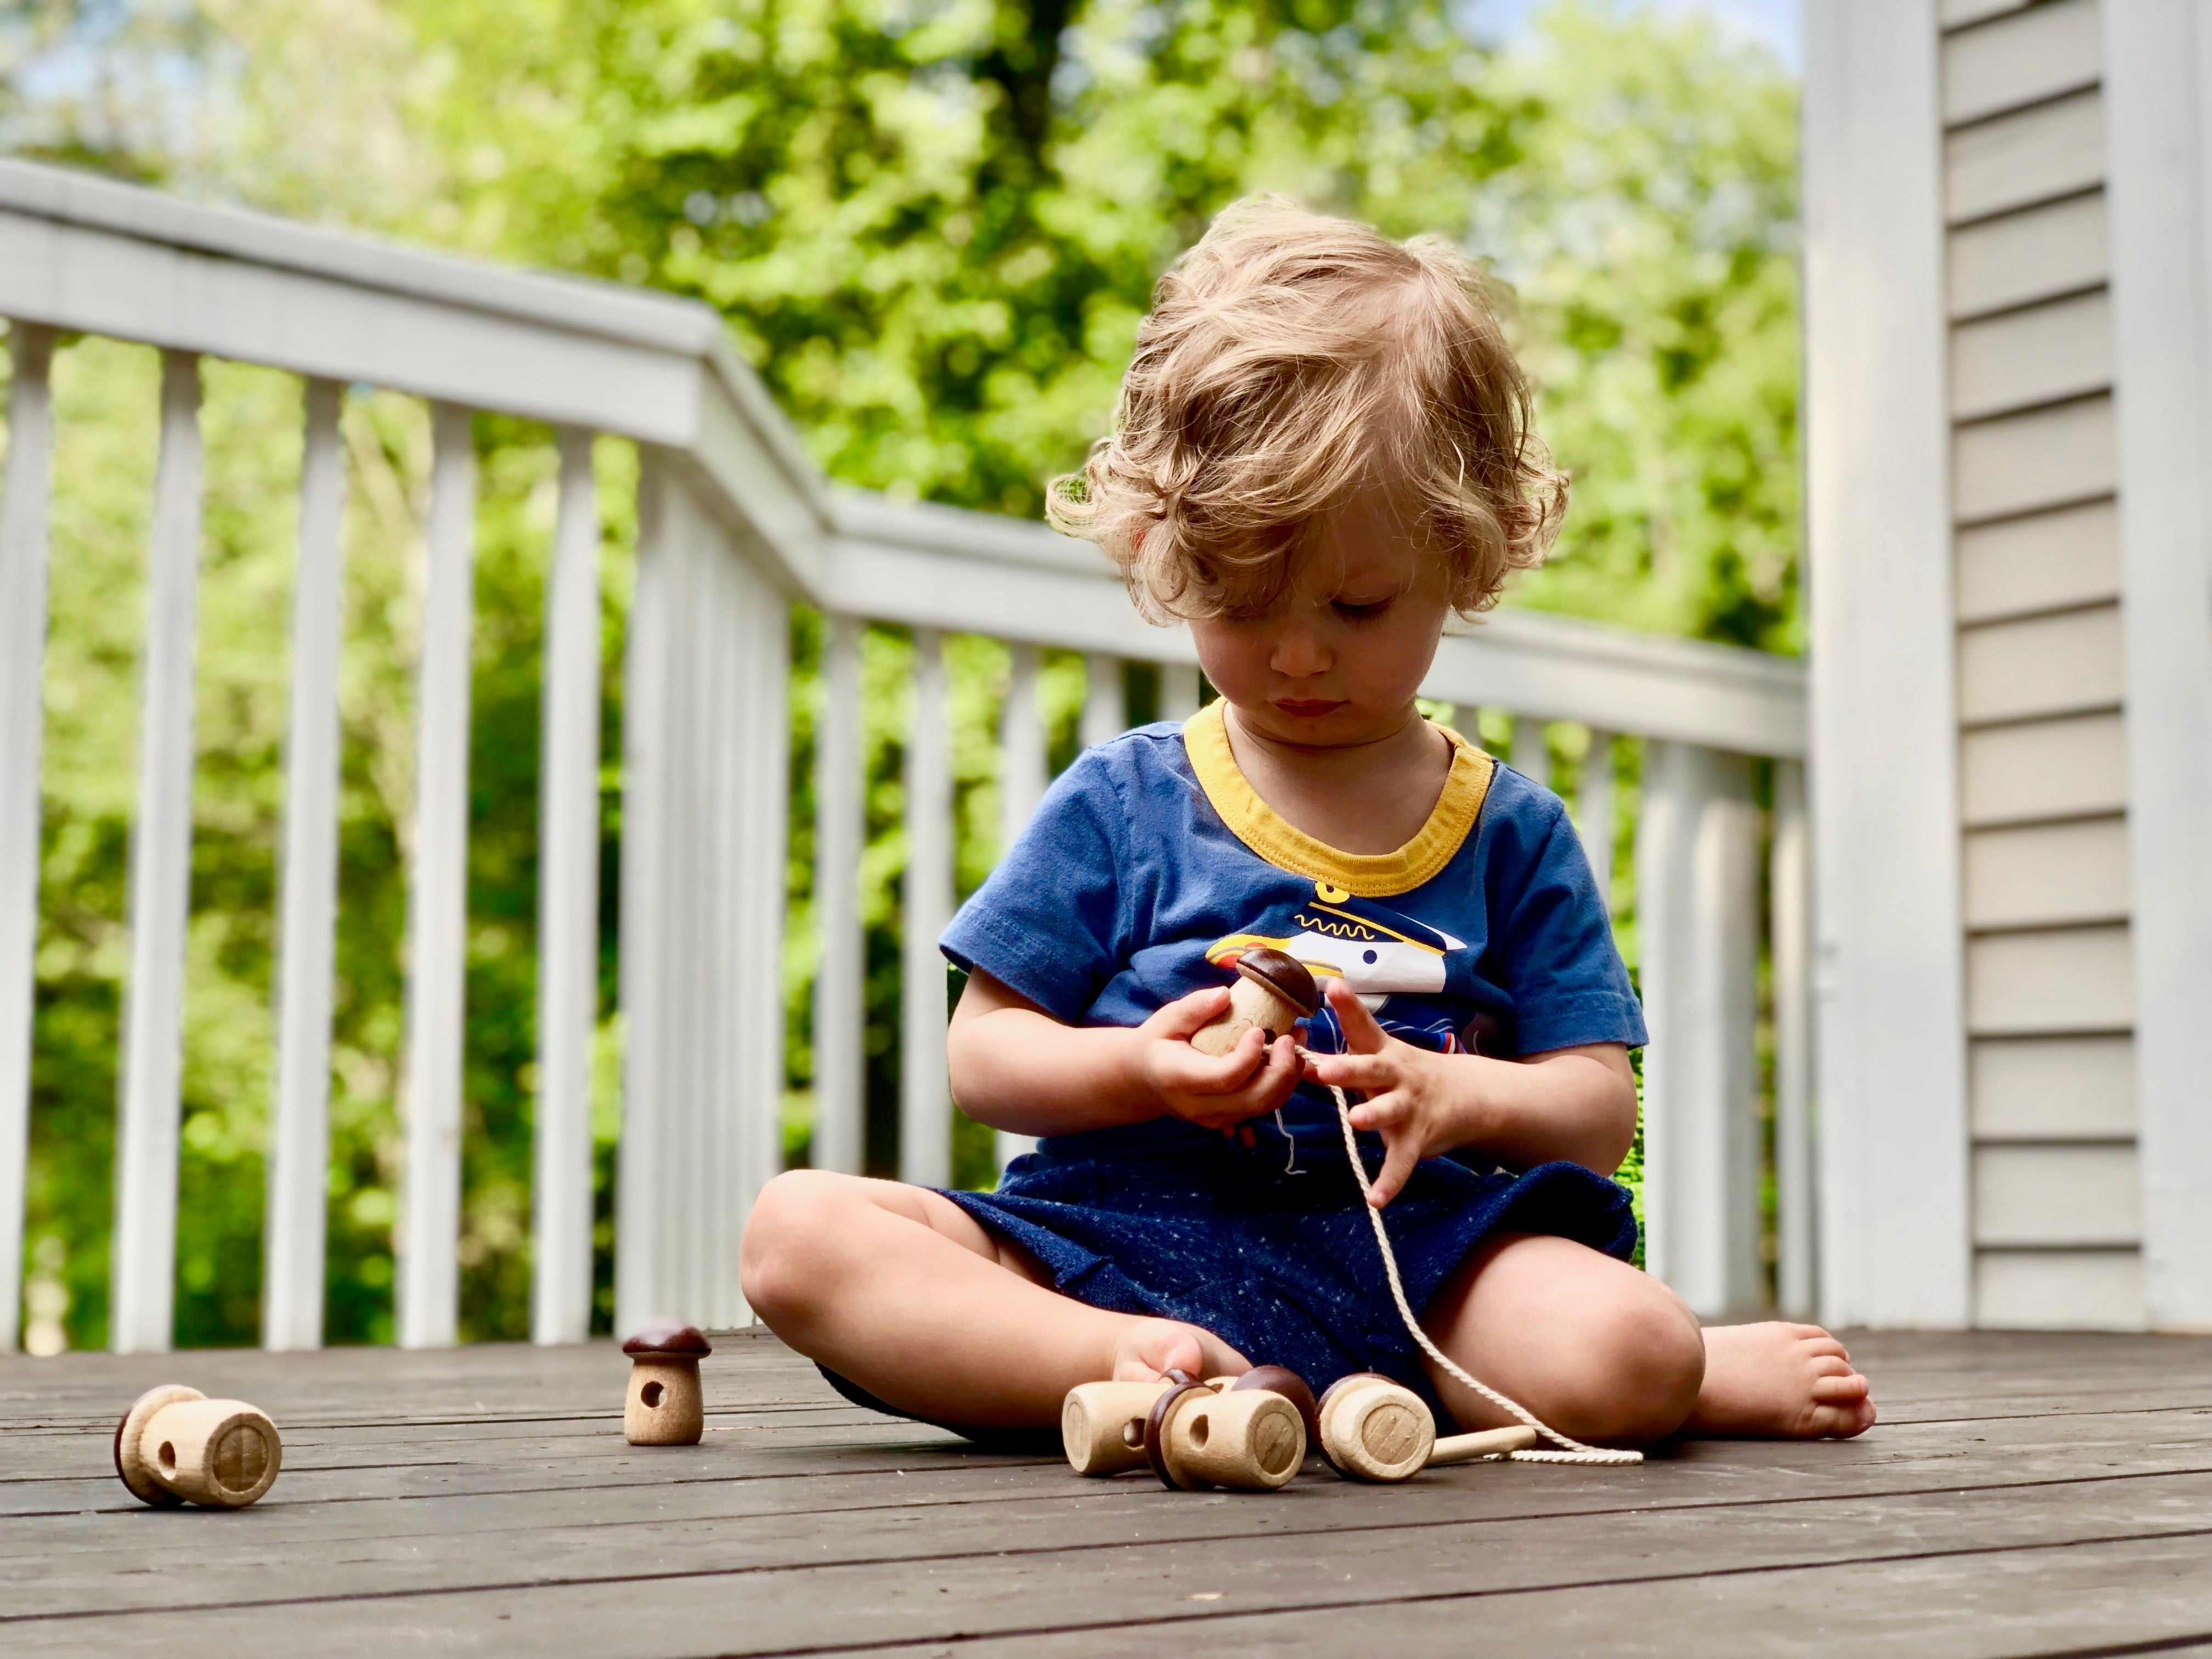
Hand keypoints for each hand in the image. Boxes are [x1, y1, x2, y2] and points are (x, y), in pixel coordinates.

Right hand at [1126, 985, 1302, 1131]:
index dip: (1249, 1056)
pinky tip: (1286, 1054)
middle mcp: (1201, 1107)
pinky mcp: (1231, 1119)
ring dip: (1289, 1074)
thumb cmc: (1157, 1044)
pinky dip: (1283, 1082)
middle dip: (1283, 1068)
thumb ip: (1194, 1008)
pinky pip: (1265, 1105)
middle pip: (1255, 1098)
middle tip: (1292, 1034)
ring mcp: (1218, 1118)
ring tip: (1297, 1039)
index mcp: (1181, 1079)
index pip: (1225, 1078)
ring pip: (1266, 1105)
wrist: (1145, 1081)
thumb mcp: (1166, 1019)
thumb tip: (1225, 994)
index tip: (1259, 1030)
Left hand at [1299, 981, 1472, 1205]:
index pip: (1363, 1027)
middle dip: (1349, 1068)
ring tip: (1355, 1121)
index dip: (1349, 1008)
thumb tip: (1295, 1052)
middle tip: (1324, 1069)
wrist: (1467, 1095)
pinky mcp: (1417, 1139)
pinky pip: (1401, 1163)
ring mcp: (1409, 1107)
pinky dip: (1390, 1182)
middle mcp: (1396, 1076)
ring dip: (1373, 1115)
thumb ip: (1343, 1052)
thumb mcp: (1380, 1055)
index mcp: (1383, 1052)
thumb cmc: (1406, 1073)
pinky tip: (1375, 1199)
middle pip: (1372, 1069)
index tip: (1334, 987)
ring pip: (1390, 1111)